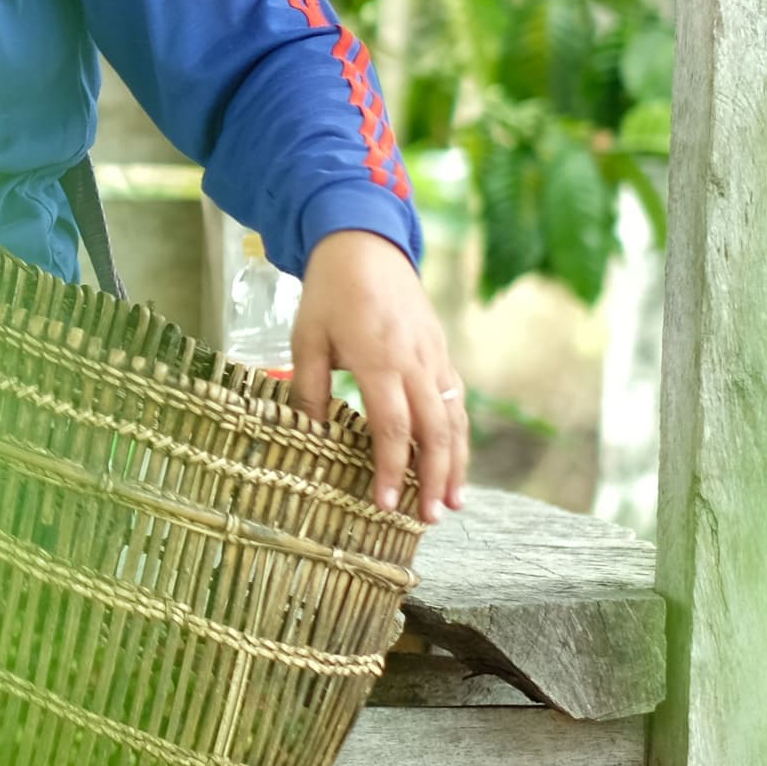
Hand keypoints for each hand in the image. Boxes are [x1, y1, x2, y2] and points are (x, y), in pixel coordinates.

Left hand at [290, 229, 467, 522]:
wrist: (365, 246)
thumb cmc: (329, 293)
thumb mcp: (307, 337)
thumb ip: (310, 388)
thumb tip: (308, 435)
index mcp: (380, 359)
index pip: (393, 427)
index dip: (392, 470)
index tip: (386, 505)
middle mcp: (416, 363)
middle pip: (434, 431)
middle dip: (434, 478)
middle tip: (430, 519)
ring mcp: (435, 358)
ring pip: (454, 419)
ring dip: (456, 463)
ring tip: (451, 503)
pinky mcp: (442, 353)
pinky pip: (456, 401)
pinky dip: (459, 435)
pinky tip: (455, 460)